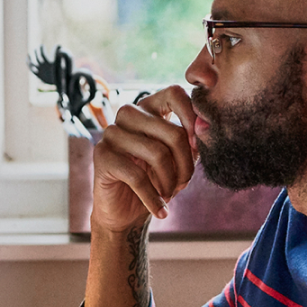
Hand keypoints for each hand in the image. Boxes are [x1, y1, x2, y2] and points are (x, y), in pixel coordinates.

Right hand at [87, 86, 199, 232]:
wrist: (124, 213)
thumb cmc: (154, 181)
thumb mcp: (179, 160)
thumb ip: (192, 143)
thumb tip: (205, 128)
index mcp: (148, 109)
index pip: (174, 94)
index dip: (192, 116)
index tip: (199, 146)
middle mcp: (128, 115)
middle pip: (172, 132)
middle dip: (186, 165)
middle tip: (184, 184)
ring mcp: (112, 133)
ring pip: (157, 154)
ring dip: (170, 182)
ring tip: (169, 195)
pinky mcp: (102, 155)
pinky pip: (138, 176)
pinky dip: (154, 199)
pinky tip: (161, 211)